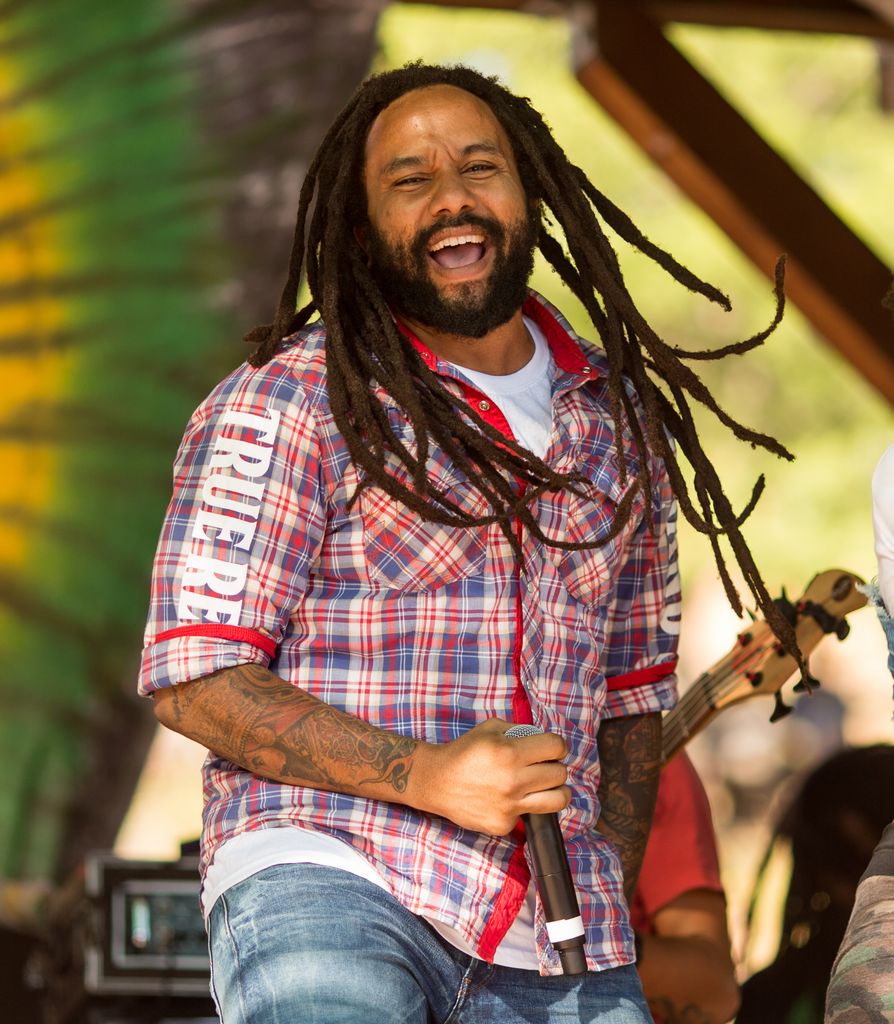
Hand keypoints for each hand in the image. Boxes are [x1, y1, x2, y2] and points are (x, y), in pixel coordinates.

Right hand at [410, 718, 570, 833]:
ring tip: (545, 785)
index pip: (556, 747)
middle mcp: (512, 781)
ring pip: (558, 800)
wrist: (436, 782)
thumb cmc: (464, 752)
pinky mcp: (503, 824)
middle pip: (560, 774)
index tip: (553, 748)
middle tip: (544, 765)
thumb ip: (520, 730)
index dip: (558, 745)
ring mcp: (509, 806)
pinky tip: (507, 798)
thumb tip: (543, 738)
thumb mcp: (490, 728)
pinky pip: (528, 814)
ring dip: (555, 790)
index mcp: (510, 752)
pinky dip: (523, 805)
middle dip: (555, 766)